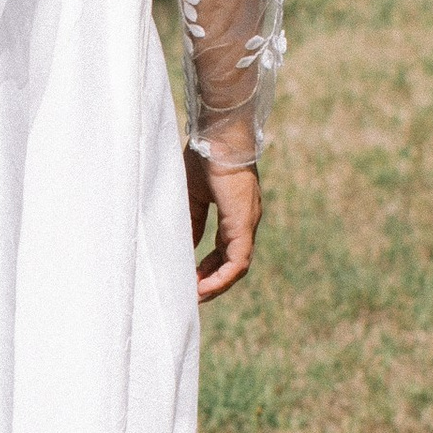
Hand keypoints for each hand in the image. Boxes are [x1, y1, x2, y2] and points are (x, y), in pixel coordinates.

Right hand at [185, 147, 261, 299]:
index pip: (225, 249)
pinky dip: (221, 278)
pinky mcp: (243, 224)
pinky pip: (237, 262)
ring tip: (195, 296)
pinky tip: (203, 287)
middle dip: (211, 280)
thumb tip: (186, 246)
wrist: (217, 136)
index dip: (208, 266)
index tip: (190, 278)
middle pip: (232, 262)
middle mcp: (246, 220)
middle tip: (190, 294)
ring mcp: (247, 223)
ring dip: (216, 284)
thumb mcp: (193, 195)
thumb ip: (192, 221)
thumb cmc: (204, 156)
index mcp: (235, 212)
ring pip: (236, 266)